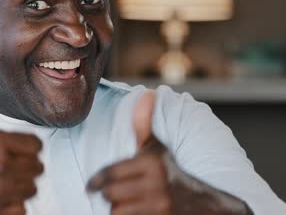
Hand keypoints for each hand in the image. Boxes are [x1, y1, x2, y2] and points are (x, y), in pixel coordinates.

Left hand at [87, 90, 252, 214]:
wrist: (205, 206)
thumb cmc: (171, 173)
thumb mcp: (158, 148)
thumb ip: (143, 124)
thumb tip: (146, 93)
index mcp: (151, 163)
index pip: (109, 174)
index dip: (96, 182)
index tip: (90, 186)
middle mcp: (156, 185)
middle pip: (111, 195)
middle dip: (110, 196)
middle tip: (116, 194)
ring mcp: (159, 207)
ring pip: (117, 212)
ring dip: (118, 210)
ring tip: (129, 204)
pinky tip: (136, 212)